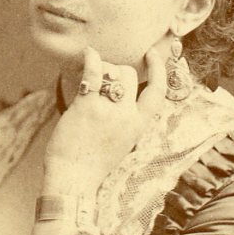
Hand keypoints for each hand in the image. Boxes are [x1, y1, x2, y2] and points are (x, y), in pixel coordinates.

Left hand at [43, 42, 167, 193]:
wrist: (74, 180)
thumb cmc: (91, 165)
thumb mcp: (120, 143)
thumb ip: (124, 122)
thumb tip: (117, 96)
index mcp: (138, 127)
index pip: (158, 92)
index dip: (159, 70)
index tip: (152, 54)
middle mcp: (127, 116)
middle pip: (129, 75)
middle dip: (116, 71)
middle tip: (101, 81)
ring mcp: (108, 111)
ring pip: (111, 72)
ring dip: (101, 69)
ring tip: (89, 79)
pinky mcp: (88, 106)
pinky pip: (94, 74)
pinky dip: (91, 60)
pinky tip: (87, 55)